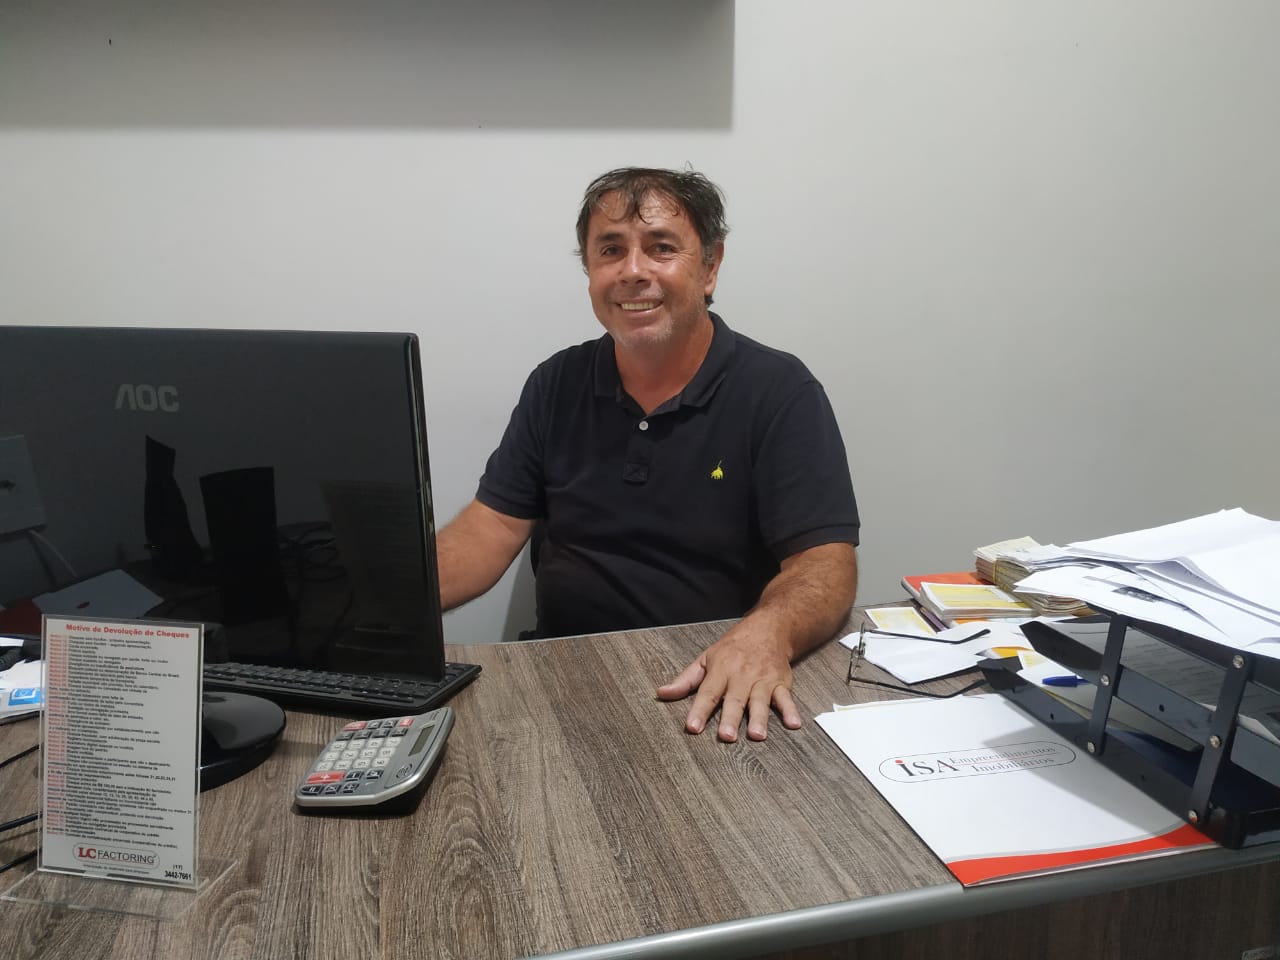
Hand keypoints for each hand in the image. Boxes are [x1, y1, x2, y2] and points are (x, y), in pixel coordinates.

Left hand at [655, 624, 800, 742]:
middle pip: (735, 700)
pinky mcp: (781, 683)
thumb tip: (662, 693)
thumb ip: (685, 680)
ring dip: (760, 718)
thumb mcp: (706, 659)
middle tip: (726, 736)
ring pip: (760, 701)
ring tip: (757, 735)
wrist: (768, 628)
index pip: (708, 693)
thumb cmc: (733, 647)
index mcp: (721, 671)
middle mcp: (742, 676)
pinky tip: (793, 724)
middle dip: (731, 718)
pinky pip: (786, 698)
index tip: (692, 727)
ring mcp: (763, 680)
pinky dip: (791, 711)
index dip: (699, 711)